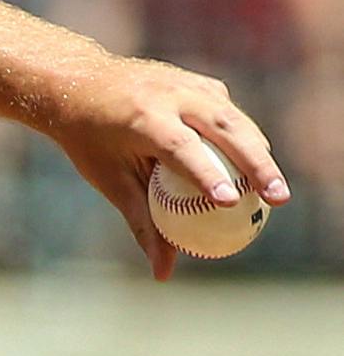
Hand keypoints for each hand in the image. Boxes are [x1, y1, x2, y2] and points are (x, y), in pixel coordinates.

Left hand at [37, 54, 289, 280]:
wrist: (78, 82)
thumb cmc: (91, 140)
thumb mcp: (109, 180)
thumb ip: (141, 221)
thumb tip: (163, 273)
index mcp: (143, 118)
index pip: (182, 147)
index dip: (208, 173)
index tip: (230, 201)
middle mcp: (170, 95)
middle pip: (225, 129)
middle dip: (257, 165)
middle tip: (277, 200)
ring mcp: (188, 84)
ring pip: (235, 120)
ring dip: (259, 153)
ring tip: (276, 190)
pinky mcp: (200, 83)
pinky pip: (228, 113)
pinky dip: (243, 138)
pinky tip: (256, 163)